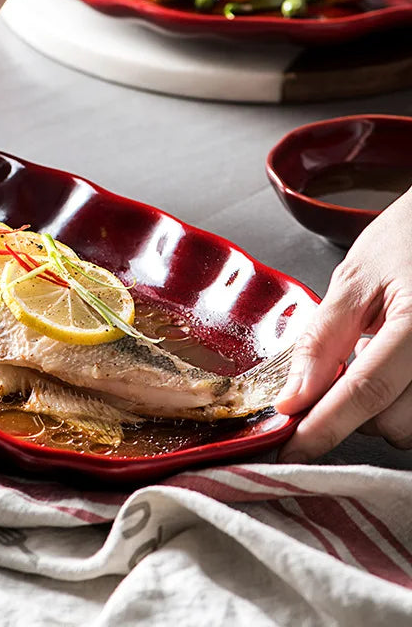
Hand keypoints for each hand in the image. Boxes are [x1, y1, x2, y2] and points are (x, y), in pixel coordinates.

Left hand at [276, 188, 411, 460]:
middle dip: (354, 412)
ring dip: (383, 408)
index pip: (365, 391)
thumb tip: (293, 397)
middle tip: (344, 368)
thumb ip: (325, 339)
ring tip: (380, 358)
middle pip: (394, 423)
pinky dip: (404, 401)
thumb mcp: (356, 278)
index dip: (323, 427)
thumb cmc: (410, 237)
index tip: (289, 451)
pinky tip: (399, 368)